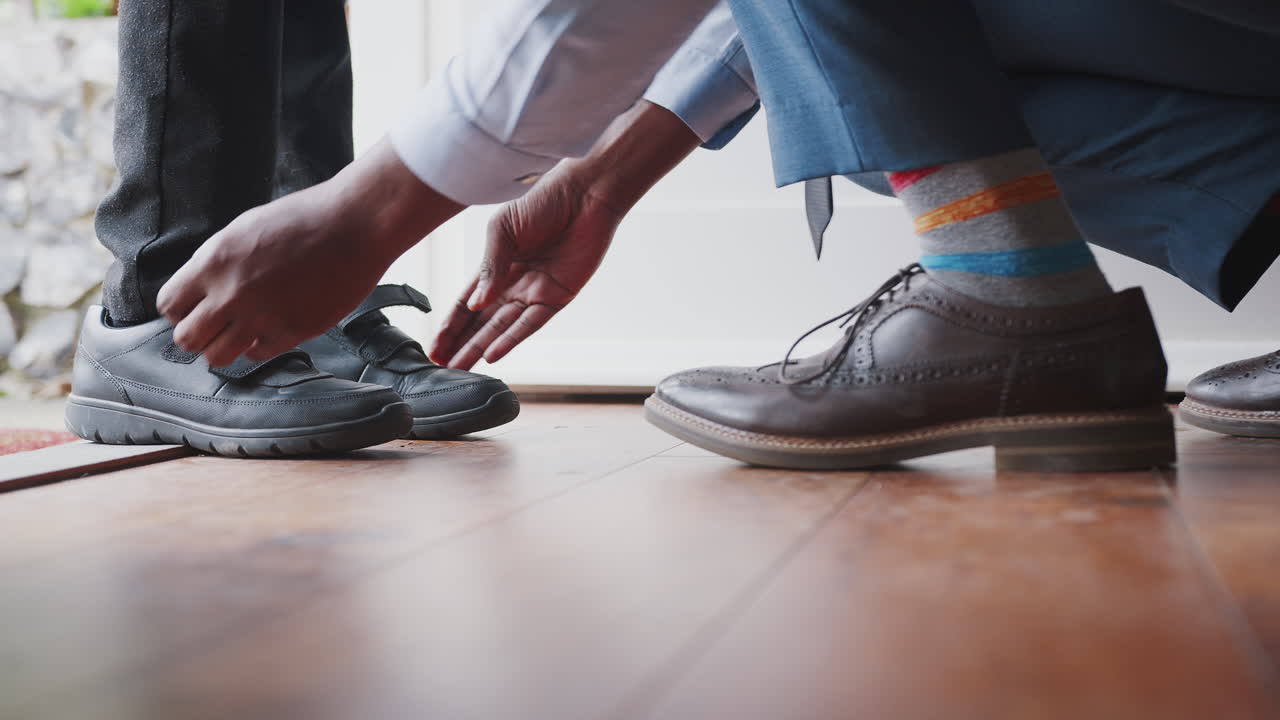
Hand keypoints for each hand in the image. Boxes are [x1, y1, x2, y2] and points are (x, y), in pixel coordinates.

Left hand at [156, 139, 462, 366]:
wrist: (356, 225)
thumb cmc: (305, 218)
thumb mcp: (245, 228)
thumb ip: (217, 261)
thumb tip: (201, 290)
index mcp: (215, 261)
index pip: (170, 304)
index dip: (181, 308)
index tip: (195, 307)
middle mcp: (232, 293)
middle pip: (187, 338)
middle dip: (197, 334)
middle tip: (214, 325)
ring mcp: (263, 316)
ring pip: (217, 357)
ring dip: (224, 347)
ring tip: (239, 333)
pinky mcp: (293, 331)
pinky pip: (258, 355)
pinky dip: (258, 346)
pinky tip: (270, 328)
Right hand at [429, 172, 623, 369]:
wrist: (583, 195)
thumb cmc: (542, 201)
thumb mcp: (503, 229)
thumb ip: (489, 267)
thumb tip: (475, 304)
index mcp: (494, 265)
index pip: (465, 302)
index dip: (449, 325)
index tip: (434, 346)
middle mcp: (512, 284)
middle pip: (480, 322)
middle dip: (460, 344)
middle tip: (441, 366)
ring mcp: (533, 292)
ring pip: (501, 328)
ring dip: (480, 348)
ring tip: (460, 368)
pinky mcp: (556, 297)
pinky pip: (530, 324)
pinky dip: (511, 339)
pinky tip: (492, 355)